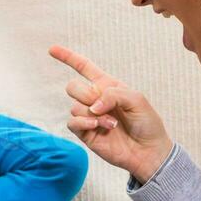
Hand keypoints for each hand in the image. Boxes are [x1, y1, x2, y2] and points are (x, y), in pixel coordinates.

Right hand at [49, 44, 173, 183]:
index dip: (67, 57)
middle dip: (86, 94)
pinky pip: (72, 122)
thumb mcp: (136, 99)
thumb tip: (92, 107)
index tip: (51, 49)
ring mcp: (89, 116)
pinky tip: (97, 126)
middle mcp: (95, 100)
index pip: (84, 67)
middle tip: (103, 107)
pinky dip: (83, 122)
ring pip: (74, 106)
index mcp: (107, 86)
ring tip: (112, 124)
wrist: (148, 150)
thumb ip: (113, 94)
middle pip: (73, 87)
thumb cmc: (146, 123)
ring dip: (93, 114)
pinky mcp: (86, 133)